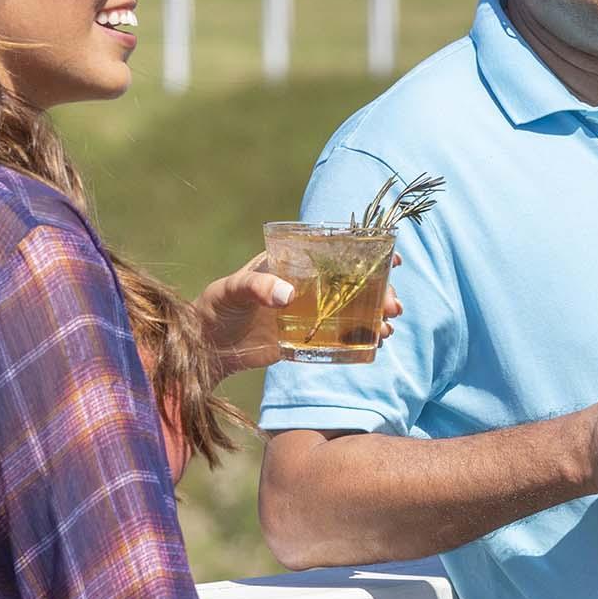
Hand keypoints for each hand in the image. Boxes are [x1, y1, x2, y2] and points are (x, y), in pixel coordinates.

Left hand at [199, 251, 404, 378]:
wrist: (204, 347)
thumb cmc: (215, 306)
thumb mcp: (232, 290)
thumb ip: (256, 288)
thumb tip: (288, 296)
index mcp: (294, 262)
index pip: (337, 251)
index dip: (368, 251)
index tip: (392, 257)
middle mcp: (308, 284)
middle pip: (355, 282)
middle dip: (381, 291)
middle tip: (393, 306)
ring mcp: (310, 312)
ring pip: (354, 308)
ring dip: (376, 315)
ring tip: (387, 328)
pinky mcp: (307, 339)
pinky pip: (340, 337)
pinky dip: (361, 338)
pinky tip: (377, 342)